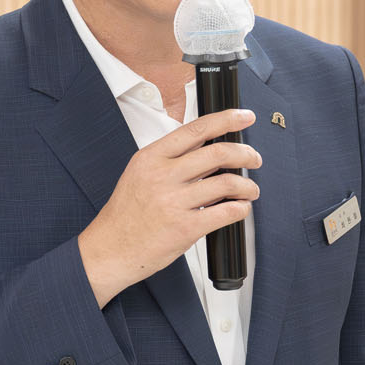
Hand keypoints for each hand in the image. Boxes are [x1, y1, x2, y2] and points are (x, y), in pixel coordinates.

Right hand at [78, 108, 260, 305]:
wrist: (110, 249)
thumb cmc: (125, 214)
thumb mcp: (139, 174)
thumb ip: (169, 159)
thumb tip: (206, 146)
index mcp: (151, 158)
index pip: (195, 129)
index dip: (226, 119)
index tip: (245, 116)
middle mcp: (162, 176)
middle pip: (218, 153)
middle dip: (246, 153)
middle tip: (254, 158)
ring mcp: (174, 202)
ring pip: (227, 183)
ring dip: (247, 186)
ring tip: (250, 190)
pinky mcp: (185, 228)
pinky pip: (225, 213)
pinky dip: (240, 209)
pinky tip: (240, 209)